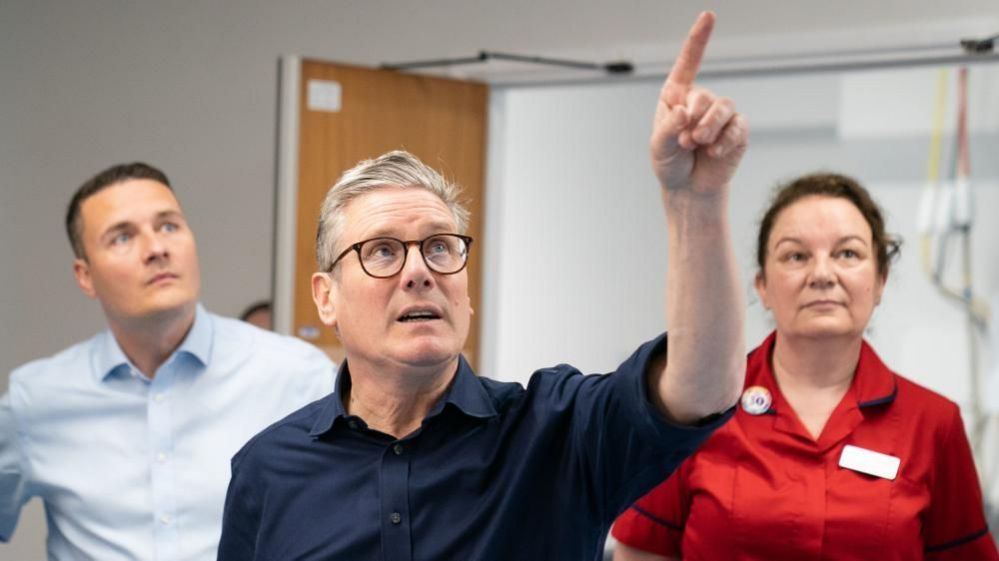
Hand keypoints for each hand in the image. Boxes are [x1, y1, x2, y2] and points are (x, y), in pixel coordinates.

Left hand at [651, 12, 747, 197]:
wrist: (688, 188)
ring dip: (708, 128)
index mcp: (677, 96)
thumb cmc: (670, 163)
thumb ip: (668, 127)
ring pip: (723, 107)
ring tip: (697, 145)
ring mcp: (721, 115)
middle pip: (703, 95)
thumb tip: (684, 111)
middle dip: (692, 119)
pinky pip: (736, 128)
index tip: (709, 15)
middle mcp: (700, 101)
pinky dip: (724, 142)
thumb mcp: (659, 146)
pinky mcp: (738, 131)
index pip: (688, 63)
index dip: (699, 39)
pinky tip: (714, 154)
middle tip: (684, 141)